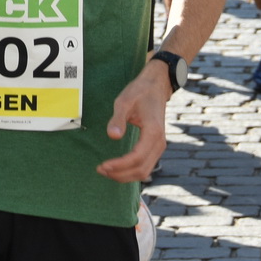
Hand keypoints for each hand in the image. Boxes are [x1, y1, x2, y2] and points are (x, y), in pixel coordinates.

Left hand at [96, 64, 168, 182]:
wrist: (156, 86)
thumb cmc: (140, 91)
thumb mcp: (125, 101)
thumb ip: (118, 118)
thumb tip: (113, 136)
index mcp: (153, 132)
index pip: (137, 158)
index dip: (120, 165)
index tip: (103, 165)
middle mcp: (159, 143)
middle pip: (141, 170)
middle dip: (120, 174)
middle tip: (100, 169)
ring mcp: (159, 146)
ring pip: (144, 171)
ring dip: (125, 175)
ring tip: (106, 170)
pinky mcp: (155, 147)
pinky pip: (145, 165)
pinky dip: (131, 171)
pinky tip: (117, 167)